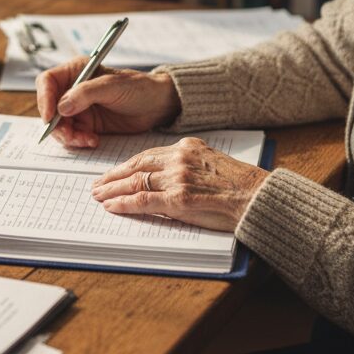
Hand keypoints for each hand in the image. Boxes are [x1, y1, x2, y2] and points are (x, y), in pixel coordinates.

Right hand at [37, 56, 181, 147]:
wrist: (157, 105)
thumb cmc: (139, 88)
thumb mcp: (112, 86)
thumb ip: (85, 93)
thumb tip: (61, 106)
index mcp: (76, 71)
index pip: (47, 82)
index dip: (44, 99)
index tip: (50, 116)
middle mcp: (73, 89)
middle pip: (50, 107)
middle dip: (57, 124)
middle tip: (71, 135)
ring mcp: (79, 108)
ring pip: (59, 125)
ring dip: (69, 136)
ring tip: (87, 139)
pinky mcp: (87, 124)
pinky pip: (72, 135)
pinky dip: (79, 141)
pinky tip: (93, 140)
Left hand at [90, 138, 268, 231]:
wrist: (257, 196)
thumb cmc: (240, 186)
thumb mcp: (210, 164)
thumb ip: (187, 166)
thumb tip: (164, 179)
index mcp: (187, 147)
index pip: (147, 155)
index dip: (127, 166)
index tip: (114, 173)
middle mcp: (179, 158)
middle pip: (136, 166)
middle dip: (113, 176)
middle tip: (96, 184)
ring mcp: (178, 178)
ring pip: (135, 182)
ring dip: (112, 190)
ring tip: (98, 196)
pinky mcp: (178, 198)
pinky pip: (142, 200)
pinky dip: (123, 203)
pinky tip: (111, 206)